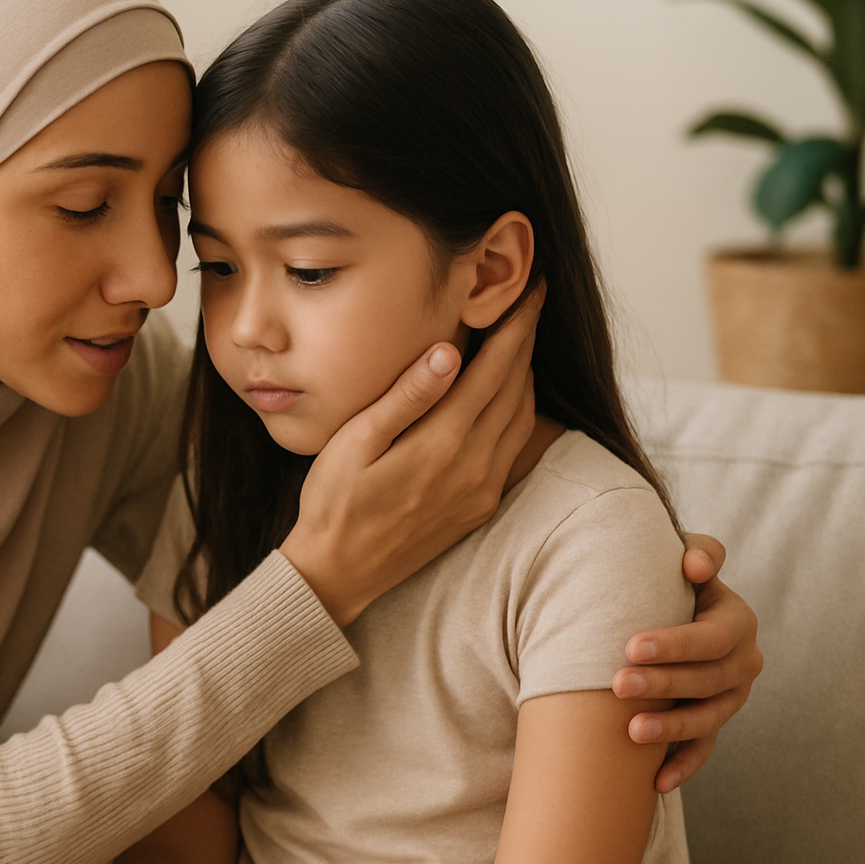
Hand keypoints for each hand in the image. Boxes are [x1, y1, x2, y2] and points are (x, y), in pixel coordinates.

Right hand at [281, 286, 542, 626]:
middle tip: (530, 302)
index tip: (531, 289)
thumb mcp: (356, 442)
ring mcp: (481, 490)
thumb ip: (406, 396)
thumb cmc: (333, 503)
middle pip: (517, 389)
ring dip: (526, 376)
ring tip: (520, 340)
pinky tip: (505, 398)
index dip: (517, 326)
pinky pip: (513, 448)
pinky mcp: (479, 507)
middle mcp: (474, 466)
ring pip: (522, 419)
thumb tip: (449, 351)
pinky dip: (518, 412)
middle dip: (527, 341)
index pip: (496, 370)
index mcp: (443, 443)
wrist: (338, 573)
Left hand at [611, 533, 762, 793]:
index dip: (674, 644)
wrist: (669, 607)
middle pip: (706, 680)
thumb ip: (698, 551)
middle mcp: (743, 663)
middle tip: (617, 684)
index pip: (711, 637)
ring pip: (707, 719)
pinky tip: (655, 783)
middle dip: (662, 684)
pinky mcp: (714, 723)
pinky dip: (682, 767)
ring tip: (631, 732)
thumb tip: (694, 565)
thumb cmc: (671, 578)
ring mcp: (731, 698)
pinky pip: (702, 750)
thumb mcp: (688, 558)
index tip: (631, 646)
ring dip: (671, 728)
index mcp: (737, 622)